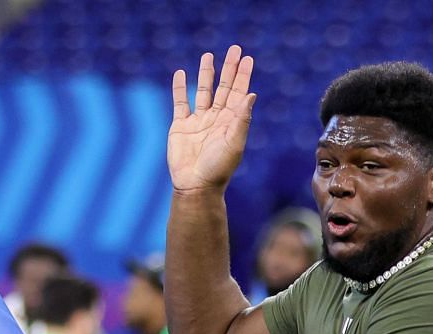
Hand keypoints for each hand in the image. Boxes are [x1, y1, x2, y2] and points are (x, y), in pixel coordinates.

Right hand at [168, 46, 256, 193]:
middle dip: (228, 69)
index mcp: (231, 122)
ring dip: (206, 74)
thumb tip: (251, 94)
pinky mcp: (180, 126)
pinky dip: (180, 88)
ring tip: (208, 56)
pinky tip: (182, 74)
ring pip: (203, 91)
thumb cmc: (218, 169)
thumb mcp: (234, 143)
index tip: (247, 59)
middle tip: (234, 49)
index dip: (242, 76)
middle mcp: (216, 119)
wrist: (195, 185)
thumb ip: (241, 119)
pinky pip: (181, 103)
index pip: (238, 93)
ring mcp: (198, 121)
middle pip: (223, 88)